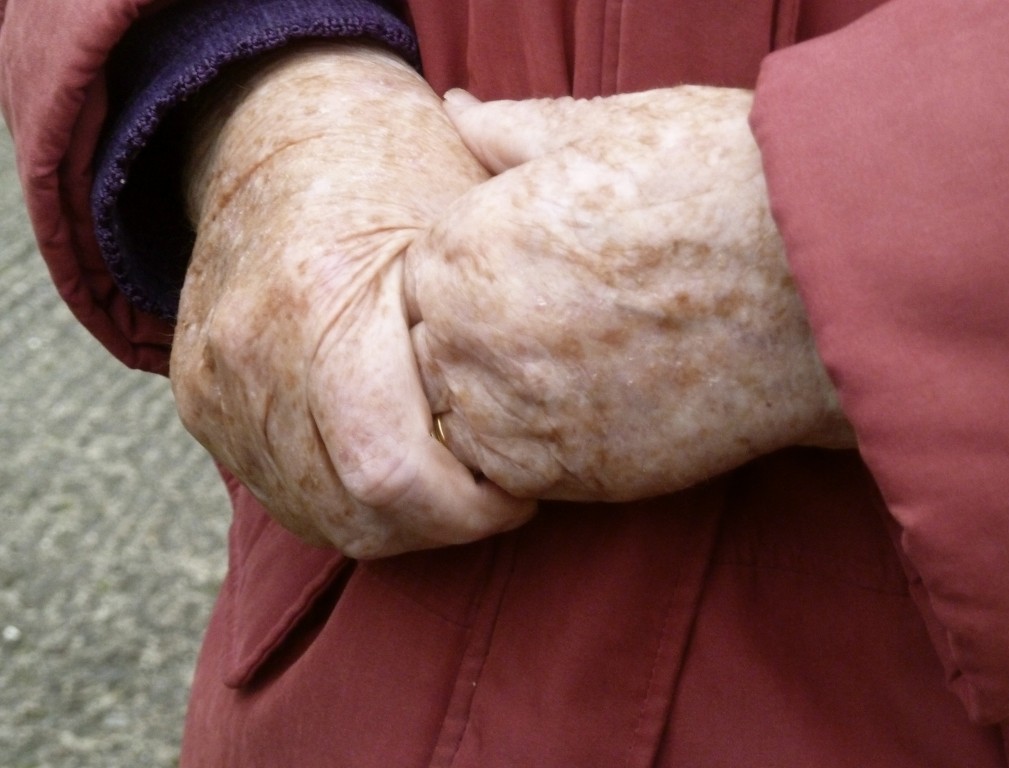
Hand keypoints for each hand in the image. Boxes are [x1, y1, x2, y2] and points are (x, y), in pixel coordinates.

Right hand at [170, 45, 533, 556]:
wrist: (272, 136)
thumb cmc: (391, 166)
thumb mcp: (464, 216)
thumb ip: (499, 321)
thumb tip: (561, 417)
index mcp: (320, 299)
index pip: (389, 473)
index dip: (470, 507)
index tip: (522, 490)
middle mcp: (250, 354)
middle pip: (356, 509)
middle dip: (443, 522)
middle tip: (495, 495)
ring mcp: (215, 387)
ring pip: (320, 515)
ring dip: (399, 520)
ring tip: (452, 485)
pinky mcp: (203, 405)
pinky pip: (286, 495)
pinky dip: (350, 503)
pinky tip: (399, 475)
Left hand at [405, 87, 854, 501]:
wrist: (814, 280)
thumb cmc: (714, 185)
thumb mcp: (604, 131)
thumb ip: (509, 131)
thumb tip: (458, 106)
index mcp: (462, 243)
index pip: (420, 280)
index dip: (474, 277)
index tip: (531, 278)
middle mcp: (468, 332)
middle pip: (432, 350)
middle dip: (479, 339)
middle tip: (563, 325)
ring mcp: (514, 409)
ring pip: (462, 418)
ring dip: (501, 400)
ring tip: (579, 370)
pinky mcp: (566, 473)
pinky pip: (509, 473)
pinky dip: (535, 450)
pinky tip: (592, 411)